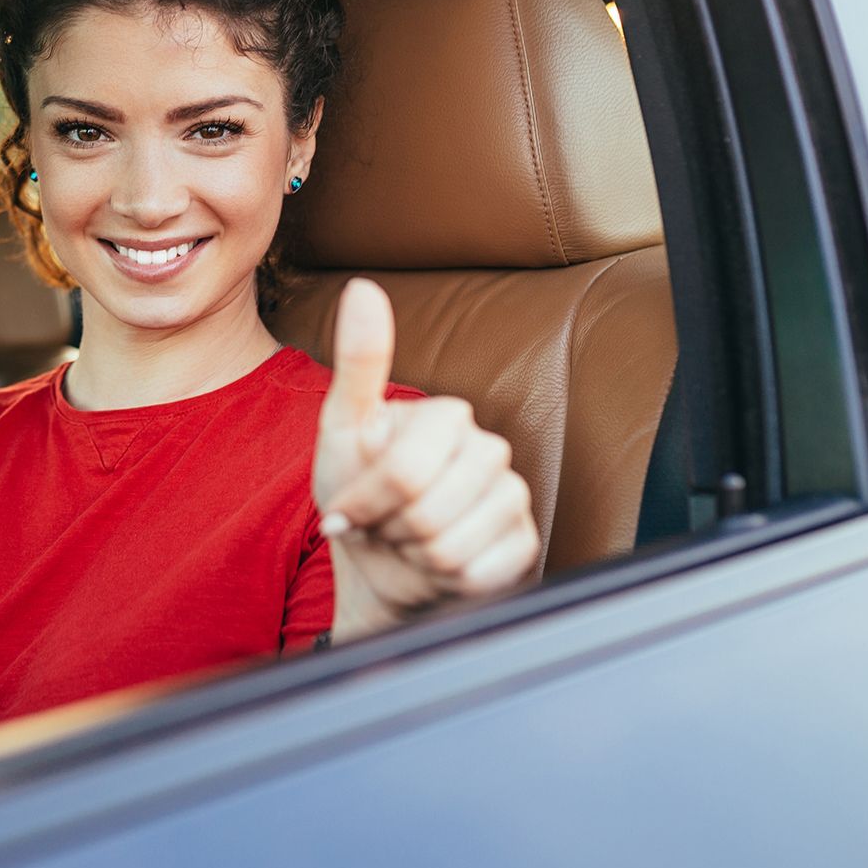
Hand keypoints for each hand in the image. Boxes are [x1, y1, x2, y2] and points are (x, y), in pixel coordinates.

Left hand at [312, 278, 539, 639]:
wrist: (379, 565)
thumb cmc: (358, 491)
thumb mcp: (343, 428)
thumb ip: (359, 360)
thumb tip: (363, 287)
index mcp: (448, 417)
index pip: (403, 471)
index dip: (367, 500)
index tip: (351, 504)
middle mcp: (490, 450)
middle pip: (427, 511)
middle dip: (390, 529)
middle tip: (384, 524)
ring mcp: (513, 499)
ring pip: (452, 546)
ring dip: (413, 556)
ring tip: (408, 541)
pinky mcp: (525, 547)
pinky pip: (478, 574)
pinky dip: (444, 581)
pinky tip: (438, 565)